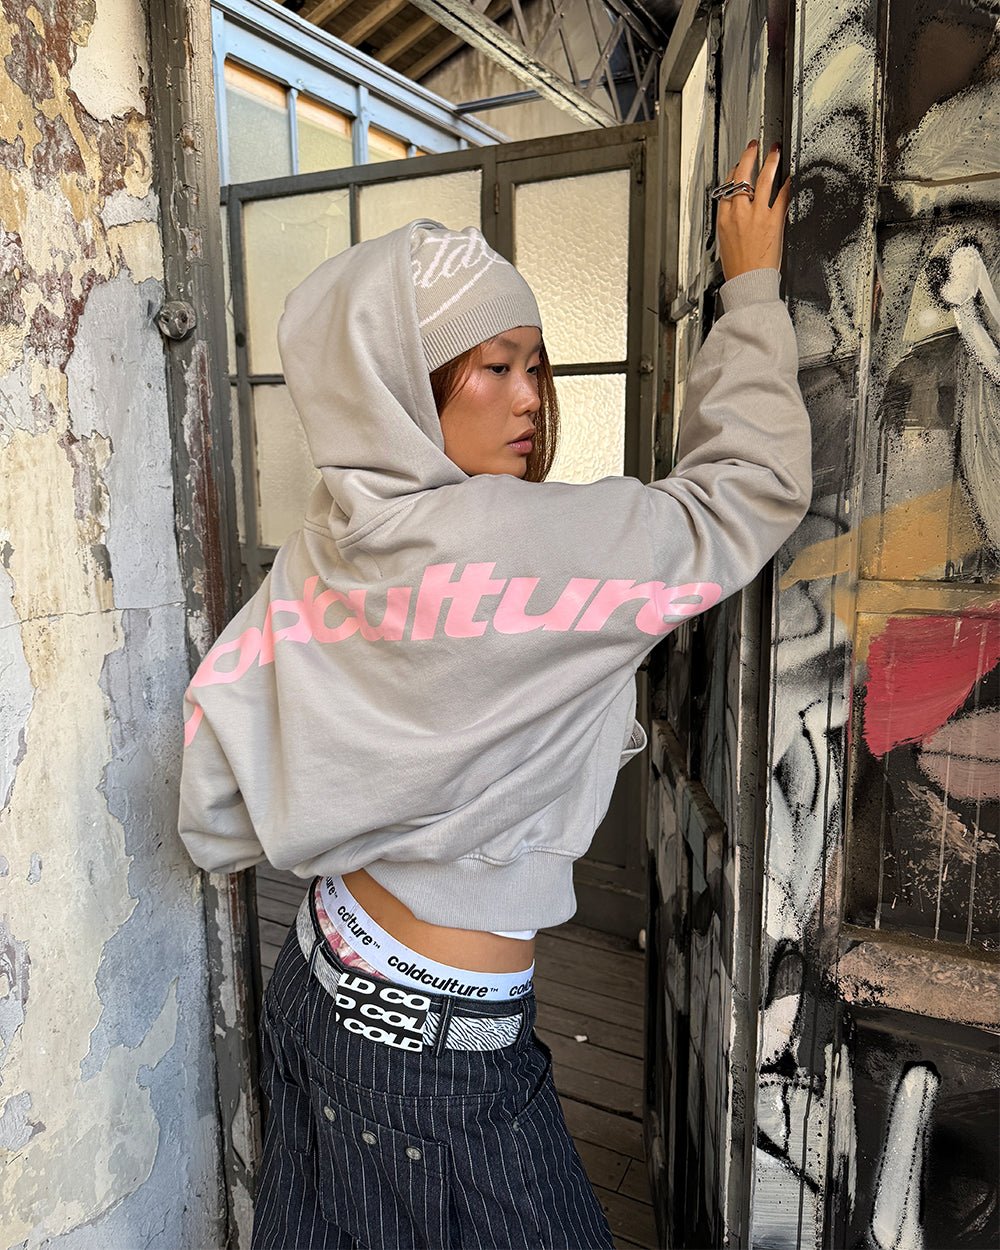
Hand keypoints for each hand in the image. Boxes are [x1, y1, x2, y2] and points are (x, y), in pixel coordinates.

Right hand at [716, 140, 790, 281]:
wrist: (748, 282)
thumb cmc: (738, 268)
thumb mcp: (726, 242)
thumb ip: (732, 223)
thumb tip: (738, 212)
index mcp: (724, 219)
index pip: (727, 187)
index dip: (733, 173)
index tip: (738, 167)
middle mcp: (739, 213)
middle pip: (741, 176)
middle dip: (748, 157)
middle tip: (754, 147)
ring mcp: (756, 215)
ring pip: (763, 179)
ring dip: (770, 161)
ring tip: (774, 151)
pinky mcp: (773, 221)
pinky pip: (782, 196)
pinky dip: (788, 184)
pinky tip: (791, 177)